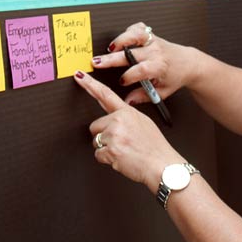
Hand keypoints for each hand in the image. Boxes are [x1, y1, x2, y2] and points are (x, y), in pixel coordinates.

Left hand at [75, 70, 181, 190]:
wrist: (161, 164)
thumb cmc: (155, 147)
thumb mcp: (144, 123)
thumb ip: (127, 117)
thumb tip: (114, 119)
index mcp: (127, 112)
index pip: (105, 94)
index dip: (90, 84)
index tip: (80, 76)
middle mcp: (119, 121)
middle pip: (96, 126)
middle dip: (104, 135)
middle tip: (120, 142)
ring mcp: (114, 135)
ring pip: (96, 141)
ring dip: (106, 148)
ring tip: (123, 150)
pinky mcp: (111, 150)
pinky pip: (98, 155)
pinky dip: (107, 159)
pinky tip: (121, 158)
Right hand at [91, 22, 196, 104]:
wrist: (188, 63)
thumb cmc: (174, 77)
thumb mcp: (162, 92)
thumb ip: (143, 96)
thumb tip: (127, 101)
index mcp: (159, 67)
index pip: (142, 69)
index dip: (129, 76)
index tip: (122, 81)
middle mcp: (155, 52)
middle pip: (131, 53)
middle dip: (112, 58)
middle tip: (97, 62)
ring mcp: (153, 41)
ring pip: (135, 34)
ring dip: (120, 40)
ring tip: (109, 48)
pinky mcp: (151, 35)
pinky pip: (139, 27)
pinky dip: (129, 30)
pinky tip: (122, 39)